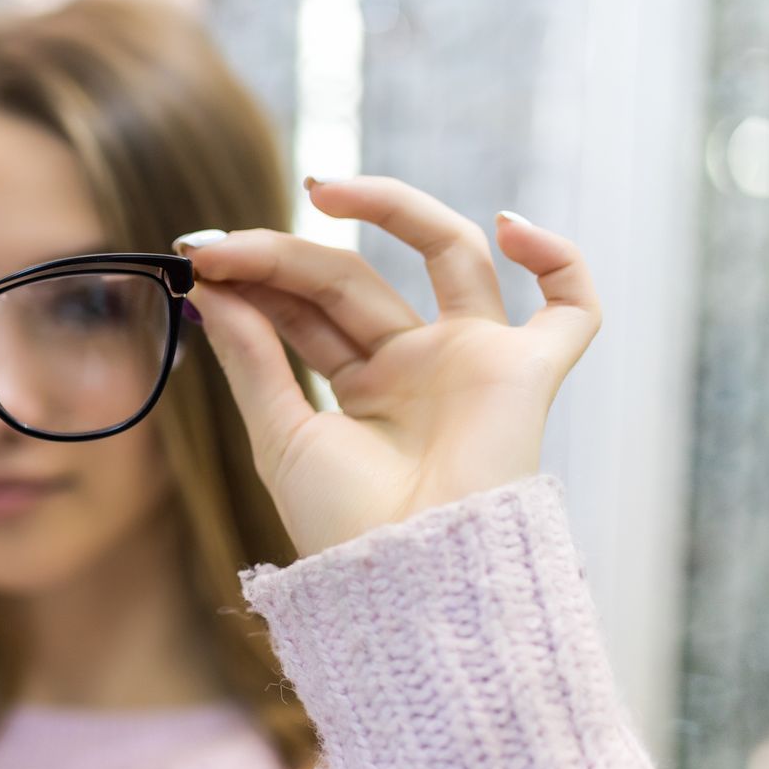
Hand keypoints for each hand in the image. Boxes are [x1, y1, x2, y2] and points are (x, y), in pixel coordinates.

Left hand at [178, 176, 600, 558]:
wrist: (405, 580)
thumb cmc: (345, 529)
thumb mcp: (282, 435)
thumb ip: (253, 357)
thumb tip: (211, 288)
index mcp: (364, 386)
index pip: (307, 307)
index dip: (256, 274)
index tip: (196, 256)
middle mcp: (420, 365)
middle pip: (352, 279)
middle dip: (284, 253)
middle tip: (219, 244)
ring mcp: (473, 362)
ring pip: (448, 255)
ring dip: (391, 208)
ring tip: (321, 188)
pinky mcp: (525, 374)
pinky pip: (572, 310)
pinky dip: (561, 261)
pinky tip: (510, 227)